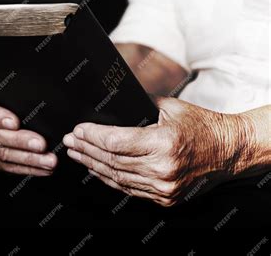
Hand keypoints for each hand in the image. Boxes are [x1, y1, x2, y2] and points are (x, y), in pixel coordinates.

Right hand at [0, 95, 57, 175]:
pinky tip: (46, 168)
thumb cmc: (33, 99)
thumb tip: (48, 86)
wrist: (37, 119)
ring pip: (4, 154)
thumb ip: (30, 90)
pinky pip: (11, 167)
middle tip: (41, 144)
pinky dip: (31, 168)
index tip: (15, 122)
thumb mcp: (28, 92)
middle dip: (21, 141)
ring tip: (50, 160)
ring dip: (30, 158)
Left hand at [63, 97, 244, 205]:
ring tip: (77, 155)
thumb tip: (110, 103)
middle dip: (86, 150)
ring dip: (92, 165)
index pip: (115, 142)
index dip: (92, 136)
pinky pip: (128, 188)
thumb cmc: (202, 126)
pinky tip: (96, 169)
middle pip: (111, 160)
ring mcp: (163, 187)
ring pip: (116, 177)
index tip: (78, 130)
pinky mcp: (164, 197)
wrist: (229, 151)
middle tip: (70, 141)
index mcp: (164, 143)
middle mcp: (162, 168)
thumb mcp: (171, 107)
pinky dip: (110, 178)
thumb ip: (139, 104)